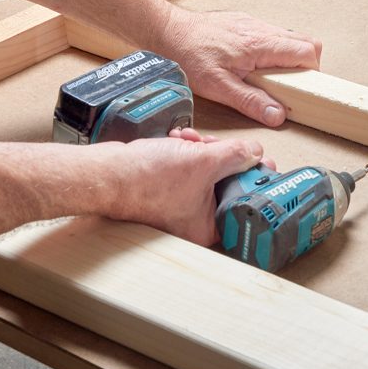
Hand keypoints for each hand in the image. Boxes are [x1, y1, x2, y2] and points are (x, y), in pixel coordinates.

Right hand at [95, 134, 264, 244]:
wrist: (105, 172)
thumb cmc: (146, 179)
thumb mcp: (203, 162)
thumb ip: (236, 155)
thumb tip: (255, 152)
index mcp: (207, 227)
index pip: (246, 204)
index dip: (255, 180)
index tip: (262, 163)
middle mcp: (195, 220)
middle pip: (229, 185)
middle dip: (225, 158)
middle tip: (221, 146)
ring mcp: (181, 204)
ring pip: (209, 172)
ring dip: (205, 150)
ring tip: (193, 141)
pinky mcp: (169, 188)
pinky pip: (190, 168)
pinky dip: (188, 152)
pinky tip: (180, 141)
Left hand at [153, 8, 321, 126]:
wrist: (166, 29)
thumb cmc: (188, 54)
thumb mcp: (218, 86)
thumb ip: (250, 100)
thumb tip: (277, 114)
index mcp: (260, 45)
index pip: (307, 51)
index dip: (311, 71)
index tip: (302, 88)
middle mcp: (261, 30)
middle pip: (306, 42)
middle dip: (306, 65)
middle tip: (290, 85)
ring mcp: (253, 23)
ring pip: (289, 37)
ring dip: (289, 57)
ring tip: (270, 77)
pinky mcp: (244, 22)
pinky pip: (271, 34)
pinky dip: (272, 50)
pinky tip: (253, 64)